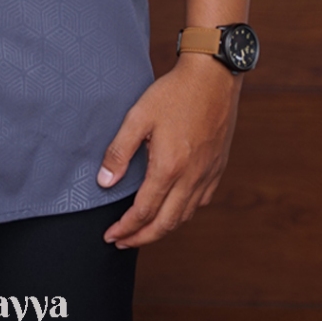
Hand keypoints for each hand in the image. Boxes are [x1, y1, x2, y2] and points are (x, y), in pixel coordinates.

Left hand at [97, 55, 240, 247]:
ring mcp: (208, 174)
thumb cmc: (173, 93)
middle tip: (122, 242)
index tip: (110, 235)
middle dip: (142, 238)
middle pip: (166, 223)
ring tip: (144, 231)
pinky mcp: (217, 166)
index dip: (126, 228)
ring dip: (163, 229)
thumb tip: (104, 182)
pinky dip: (183, 213)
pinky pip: (201, 201)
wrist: (212, 77)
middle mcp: (191, 177)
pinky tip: (174, 209)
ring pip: (185, 215)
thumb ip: (119, 151)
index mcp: (169, 167)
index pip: (144, 212)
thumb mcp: (138, 116)